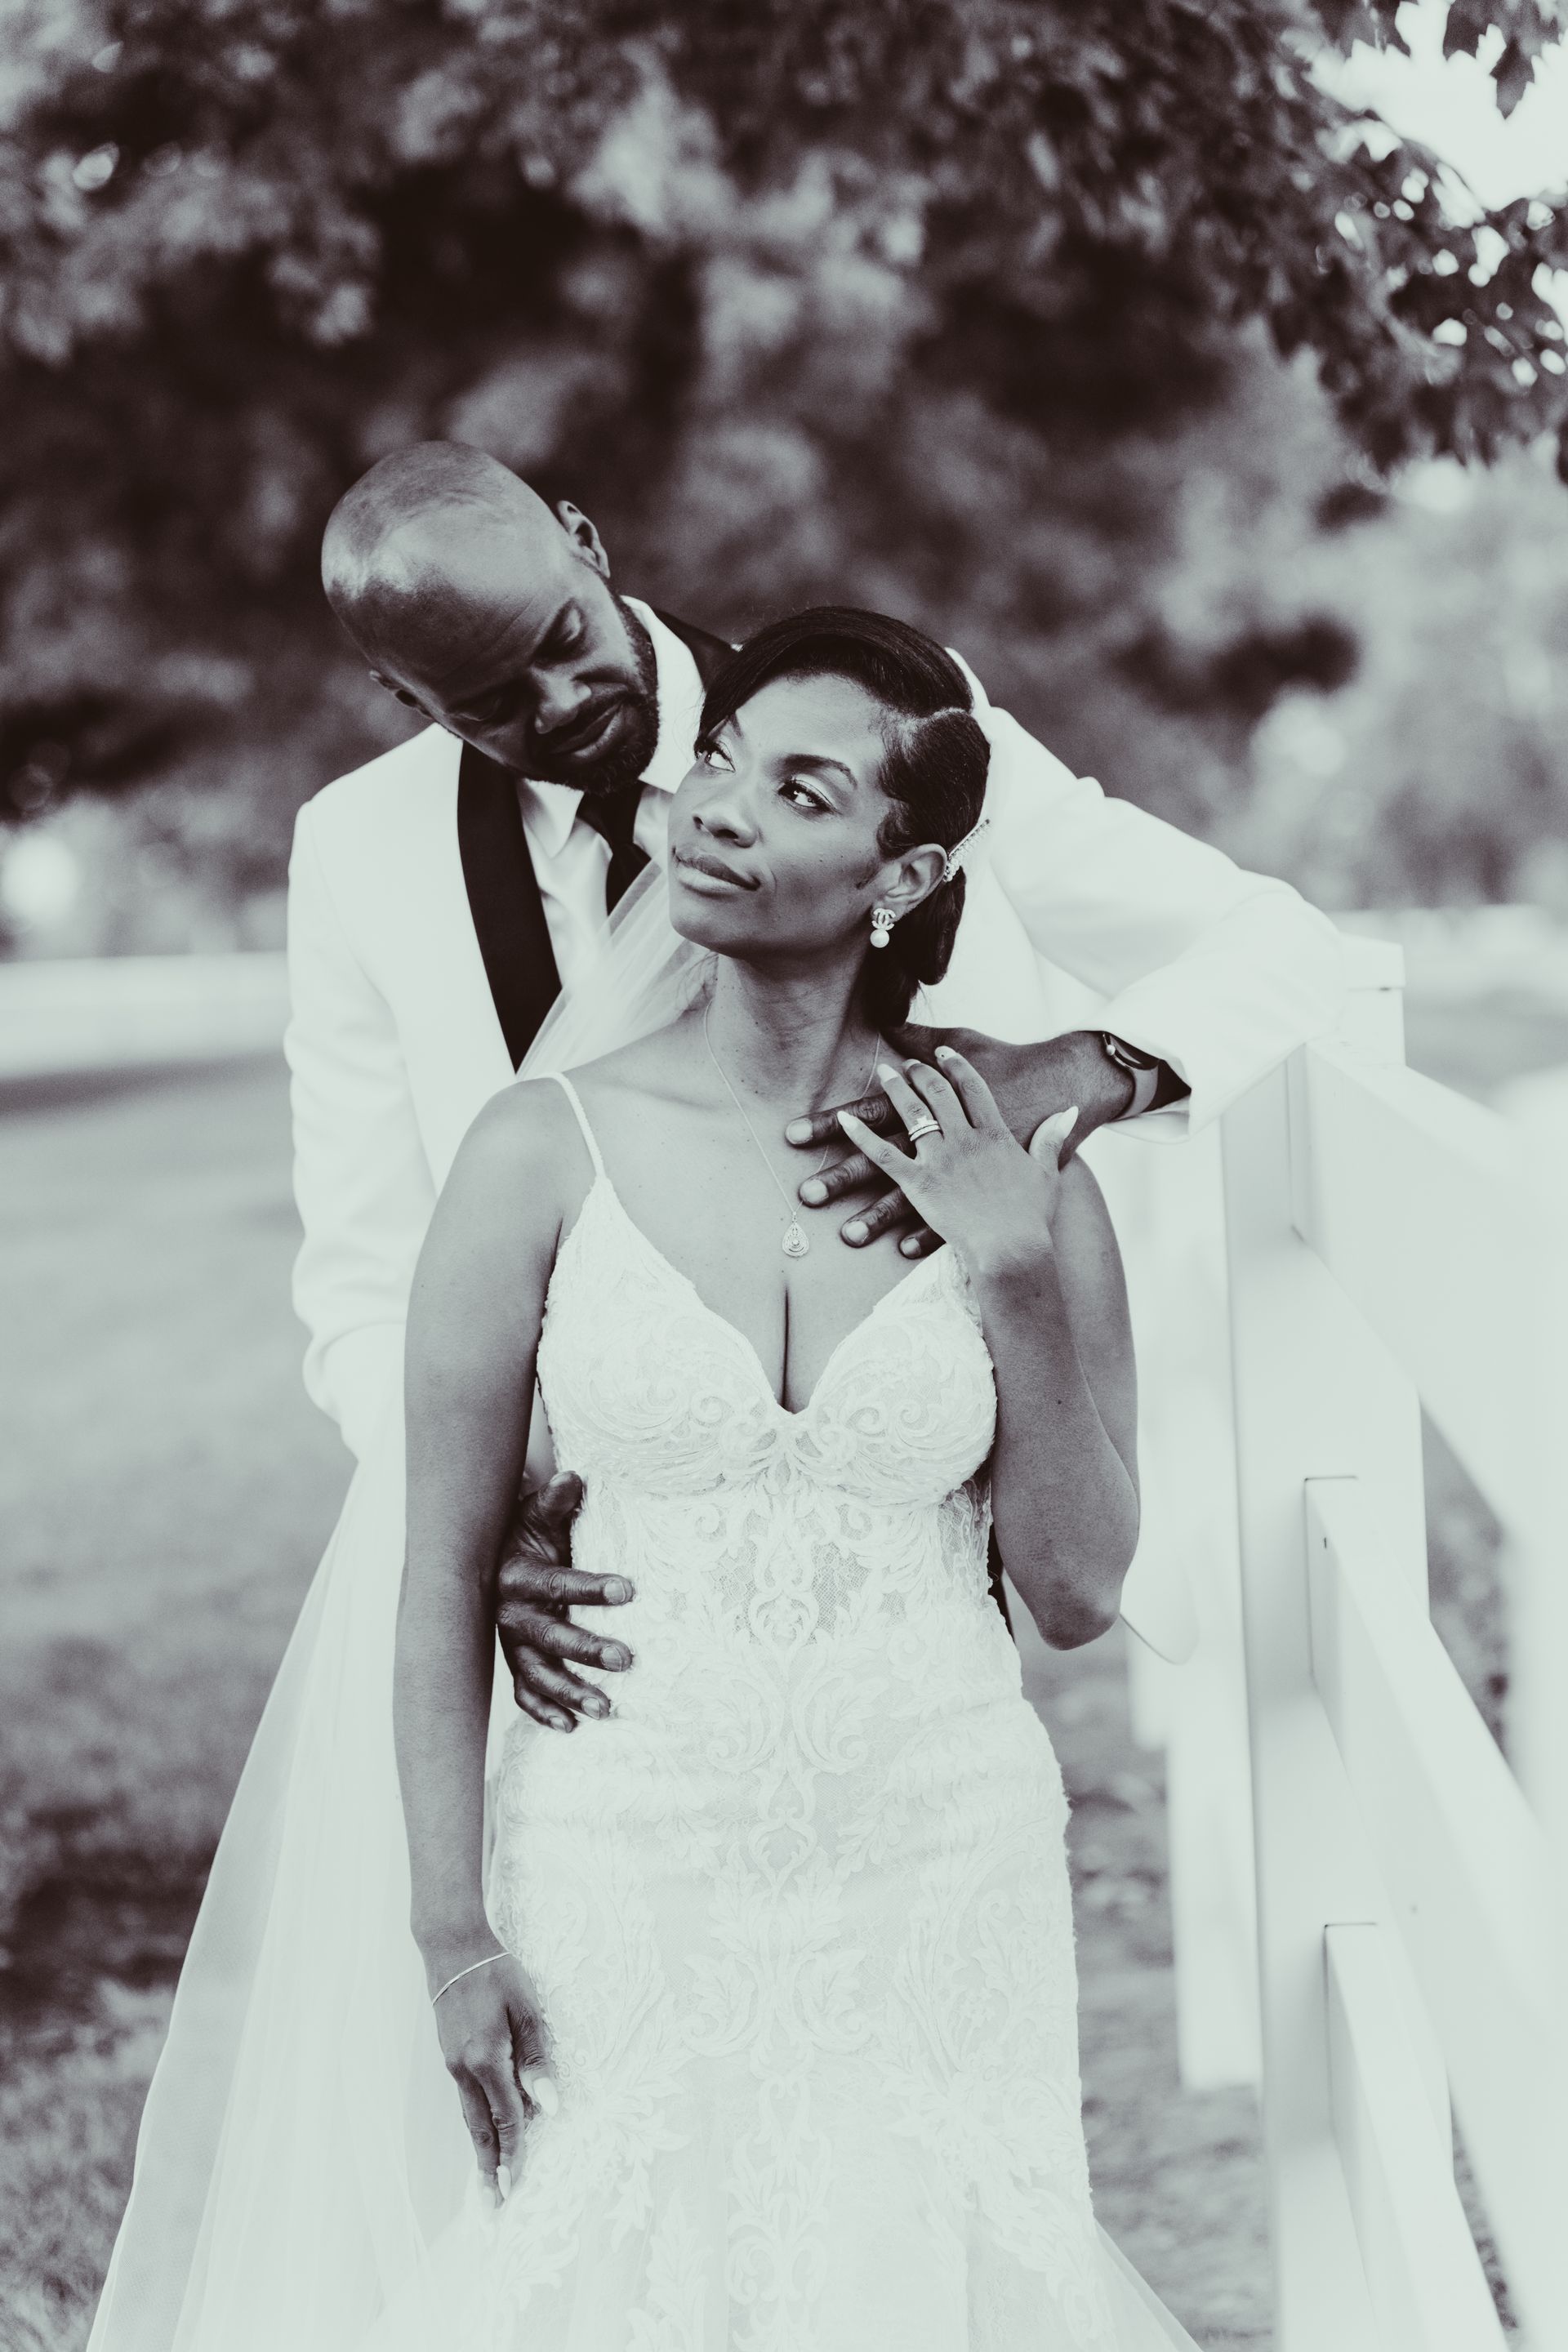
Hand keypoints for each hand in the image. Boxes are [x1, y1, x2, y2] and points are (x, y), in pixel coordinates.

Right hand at [428, 1944, 558, 2205]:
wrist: (452, 1947)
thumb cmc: (496, 1971)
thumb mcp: (527, 2008)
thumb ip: (538, 2058)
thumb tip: (550, 2105)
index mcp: (485, 2058)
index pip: (506, 2117)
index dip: (515, 2153)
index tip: (518, 2186)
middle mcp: (463, 2069)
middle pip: (479, 2131)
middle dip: (489, 2171)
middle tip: (495, 2209)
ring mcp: (452, 2064)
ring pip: (470, 2119)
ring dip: (481, 2153)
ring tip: (489, 2185)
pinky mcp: (450, 2057)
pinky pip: (465, 2101)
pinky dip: (476, 2125)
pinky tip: (485, 2137)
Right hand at [496, 1472, 634, 1730]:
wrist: (489, 1557)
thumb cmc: (524, 1533)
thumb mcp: (536, 1513)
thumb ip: (556, 1501)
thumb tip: (573, 1477)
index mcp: (518, 1576)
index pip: (558, 1583)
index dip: (592, 1587)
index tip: (630, 1589)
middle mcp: (511, 1615)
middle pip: (550, 1636)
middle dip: (587, 1650)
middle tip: (628, 1659)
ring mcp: (511, 1644)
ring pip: (537, 1674)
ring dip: (570, 1693)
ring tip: (608, 1709)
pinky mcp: (515, 1662)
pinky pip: (524, 1694)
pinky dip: (544, 1712)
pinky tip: (571, 1727)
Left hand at [788, 1027, 1125, 1257]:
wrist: (1014, 1247)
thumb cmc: (1033, 1216)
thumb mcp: (1050, 1172)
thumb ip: (1054, 1137)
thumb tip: (1070, 1112)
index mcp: (996, 1134)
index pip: (975, 1089)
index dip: (959, 1068)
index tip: (946, 1054)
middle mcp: (966, 1139)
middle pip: (940, 1095)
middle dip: (923, 1074)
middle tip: (909, 1062)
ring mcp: (941, 1159)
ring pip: (912, 1115)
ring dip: (896, 1090)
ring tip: (884, 1073)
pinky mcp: (919, 1184)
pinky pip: (884, 1155)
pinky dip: (861, 1137)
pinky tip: (842, 1122)